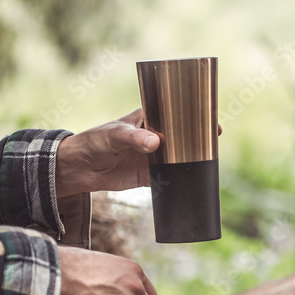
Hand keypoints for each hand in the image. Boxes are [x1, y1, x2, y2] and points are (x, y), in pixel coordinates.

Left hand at [55, 109, 221, 198]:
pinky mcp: (151, 175)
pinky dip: (181, 179)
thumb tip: (155, 143)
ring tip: (210, 162)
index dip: (196, 115)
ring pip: (181, 157)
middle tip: (214, 143)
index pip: (177, 112)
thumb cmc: (95, 142)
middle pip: (184, 136)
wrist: (80, 169)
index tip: (212, 121)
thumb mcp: (114, 135)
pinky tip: (194, 181)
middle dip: (200, 139)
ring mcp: (155, 156)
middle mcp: (156, 135)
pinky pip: (172, 177)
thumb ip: (133, 138)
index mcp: (150, 117)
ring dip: (193, 160)